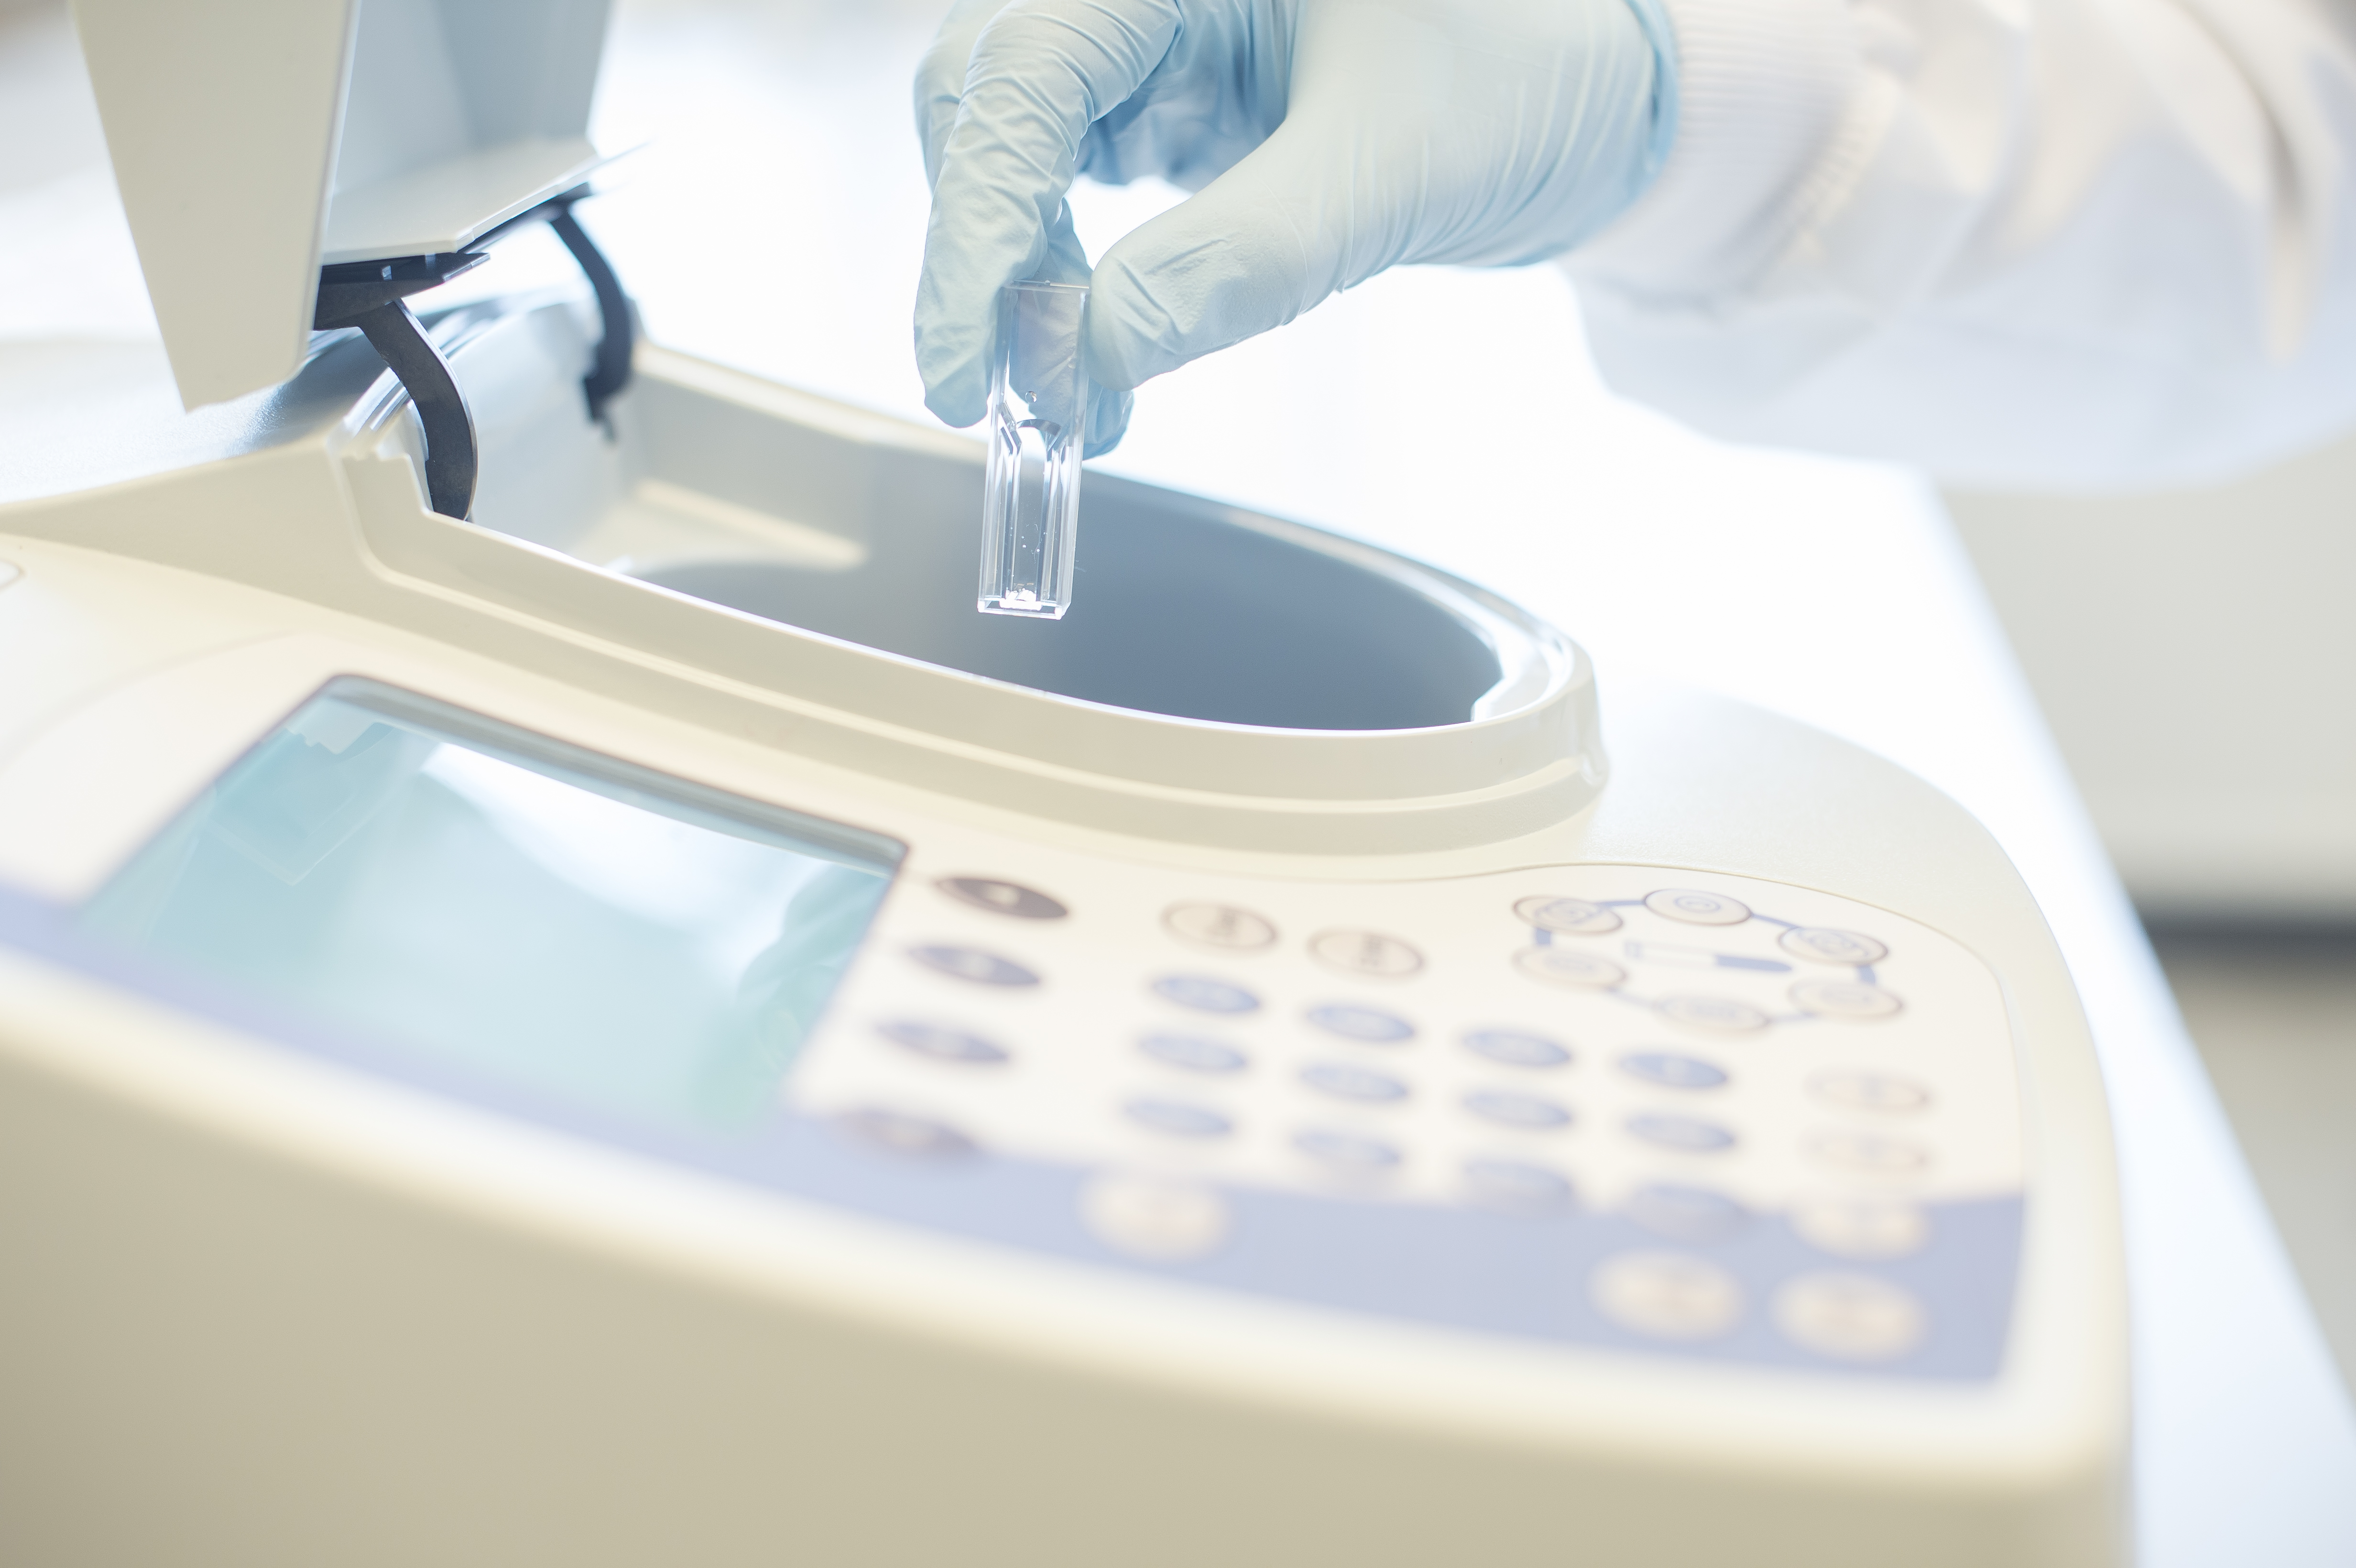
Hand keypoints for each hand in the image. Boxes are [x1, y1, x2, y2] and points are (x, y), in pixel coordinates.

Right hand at [914, 0, 1674, 452]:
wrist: (1590, 85)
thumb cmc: (1521, 78)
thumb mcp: (1389, 168)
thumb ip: (1238, 258)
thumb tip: (1086, 361)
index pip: (1025, 71)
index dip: (979, 224)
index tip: (970, 368)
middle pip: (986, 98)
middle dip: (987, 255)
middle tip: (1009, 399)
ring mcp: (1146, 31)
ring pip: (1010, 142)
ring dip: (1019, 275)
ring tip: (1070, 394)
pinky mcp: (1160, 92)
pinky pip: (1066, 174)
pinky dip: (1065, 274)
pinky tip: (1097, 351)